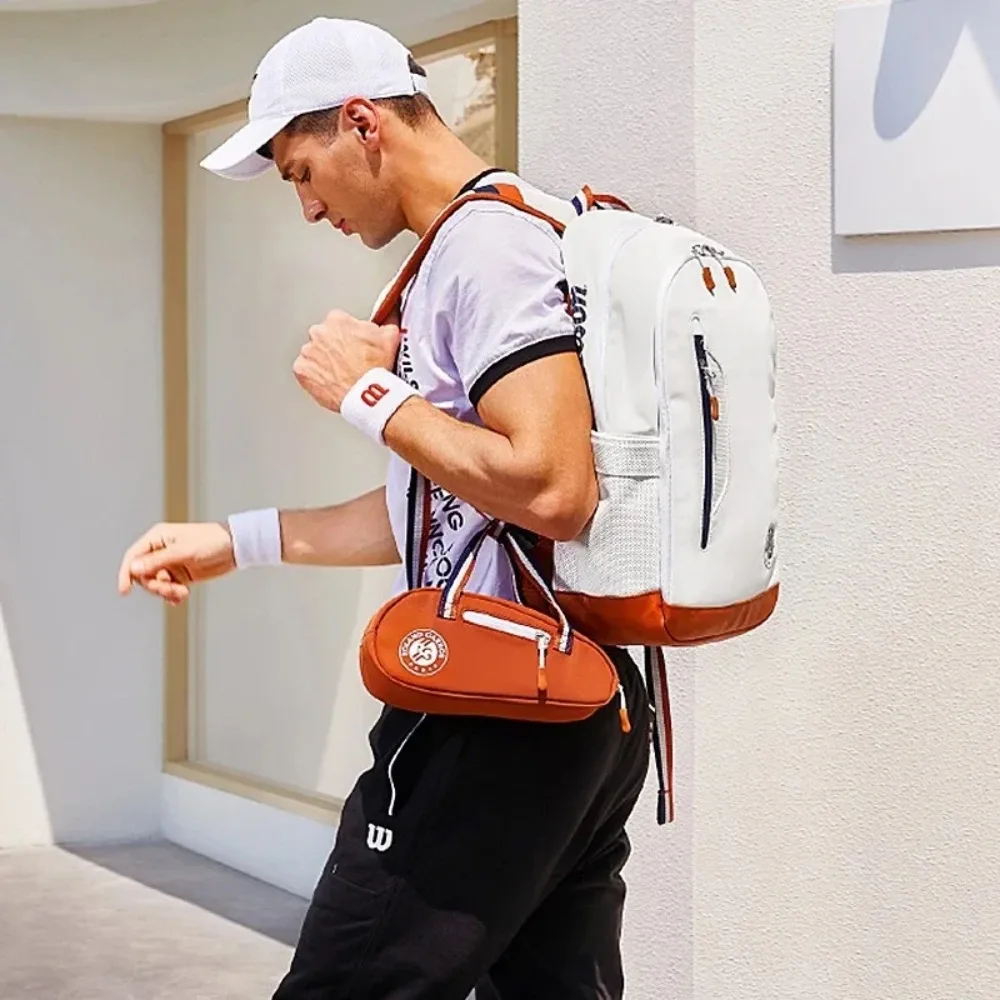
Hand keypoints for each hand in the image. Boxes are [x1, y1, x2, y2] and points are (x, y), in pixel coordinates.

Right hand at [118, 522, 235, 604]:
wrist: (235, 548)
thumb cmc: (212, 541)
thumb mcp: (184, 552)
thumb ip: (158, 561)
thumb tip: (133, 568)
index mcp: (158, 538)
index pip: (133, 557)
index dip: (126, 573)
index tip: (125, 591)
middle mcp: (161, 551)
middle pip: (143, 575)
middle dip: (155, 586)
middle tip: (171, 589)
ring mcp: (170, 564)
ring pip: (156, 584)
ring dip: (166, 592)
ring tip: (181, 593)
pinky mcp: (181, 575)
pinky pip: (168, 589)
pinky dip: (172, 595)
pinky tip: (181, 597)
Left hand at [293, 309, 400, 412]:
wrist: (367, 395)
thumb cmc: (376, 367)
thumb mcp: (390, 338)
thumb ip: (386, 323)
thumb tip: (389, 317)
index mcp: (337, 320)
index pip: (340, 323)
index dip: (350, 336)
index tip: (355, 346)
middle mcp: (318, 333)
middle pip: (324, 338)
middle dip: (334, 348)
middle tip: (349, 361)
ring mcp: (308, 352)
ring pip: (314, 355)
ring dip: (324, 362)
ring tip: (340, 374)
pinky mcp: (301, 371)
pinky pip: (306, 372)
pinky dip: (315, 377)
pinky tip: (330, 381)